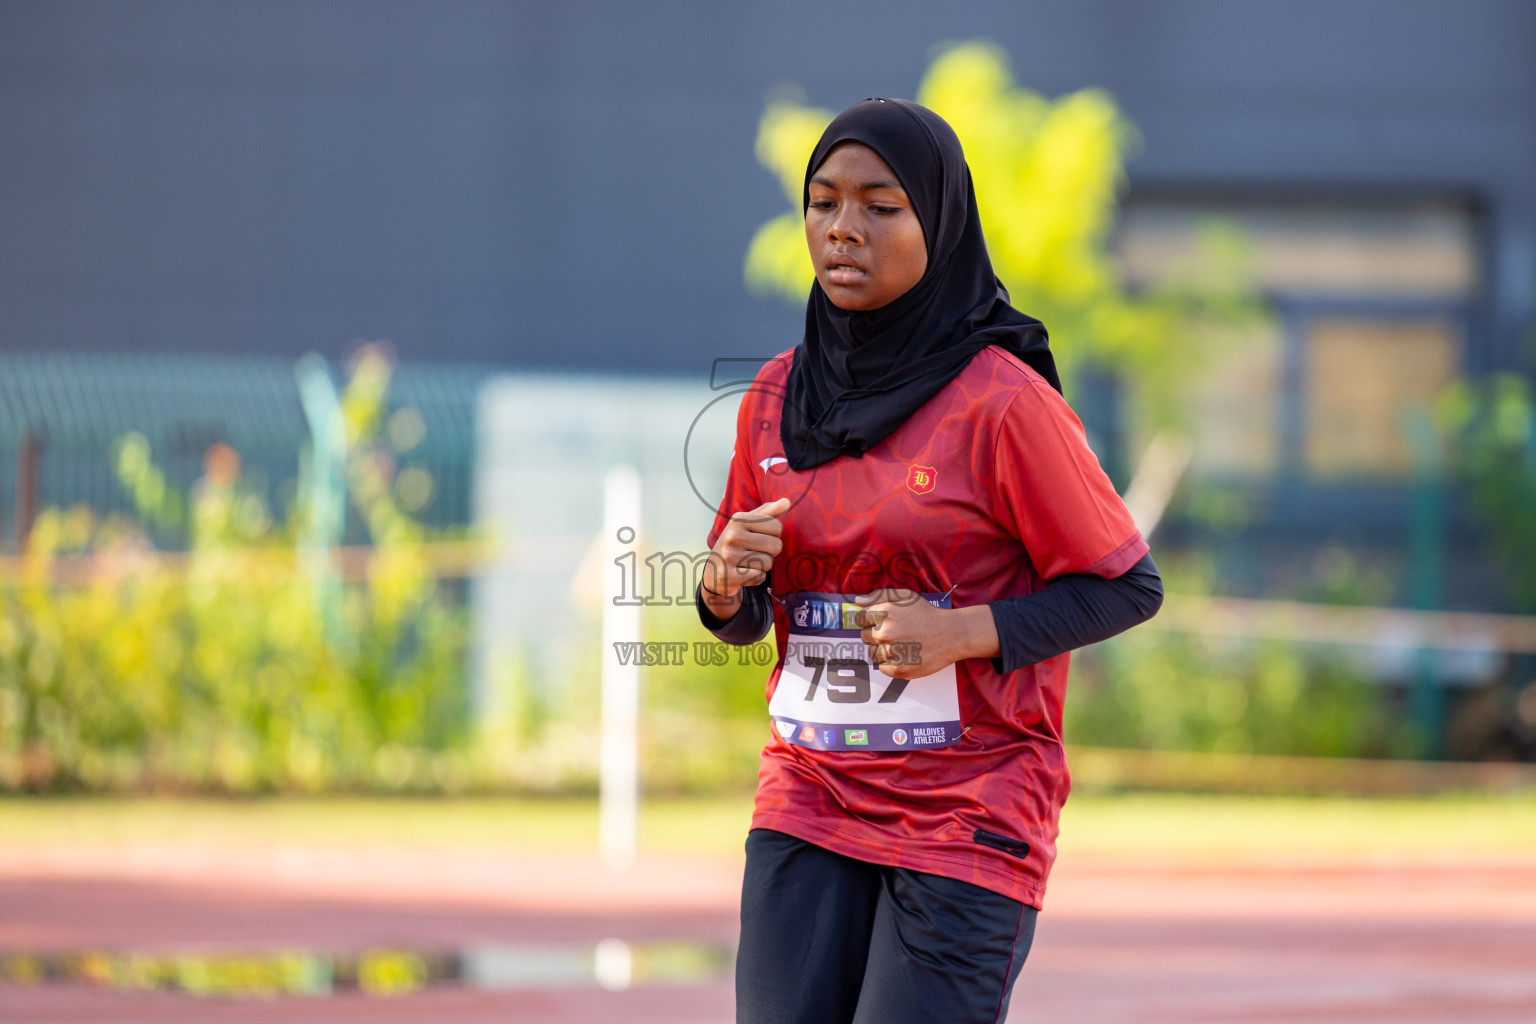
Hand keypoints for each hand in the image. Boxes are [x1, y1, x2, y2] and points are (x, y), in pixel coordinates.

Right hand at [702, 497, 790, 615]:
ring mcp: (728, 555)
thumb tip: (787, 501)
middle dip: (769, 553)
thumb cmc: (738, 545)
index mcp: (739, 519)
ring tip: (746, 564)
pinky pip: (759, 577)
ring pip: (768, 563)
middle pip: (776, 546)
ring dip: (762, 566)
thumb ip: (769, 512)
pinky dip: (756, 578)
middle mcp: (732, 535)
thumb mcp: (749, 525)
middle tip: (752, 553)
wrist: (714, 572)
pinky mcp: (728, 575)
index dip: (772, 536)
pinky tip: (743, 575)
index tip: (757, 539)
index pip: (777, 526)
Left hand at [852, 588, 999, 678]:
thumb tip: (857, 602)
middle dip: (876, 635)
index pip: (859, 620)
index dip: (870, 620)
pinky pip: (883, 668)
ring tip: (902, 644)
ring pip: (873, 654)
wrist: (952, 634)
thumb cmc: (927, 614)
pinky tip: (905, 655)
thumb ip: (879, 596)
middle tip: (897, 633)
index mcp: (883, 613)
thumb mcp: (905, 596)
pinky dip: (891, 664)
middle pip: (864, 637)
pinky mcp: (899, 669)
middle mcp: (884, 633)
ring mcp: (891, 653)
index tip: (882, 622)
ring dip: (883, 650)